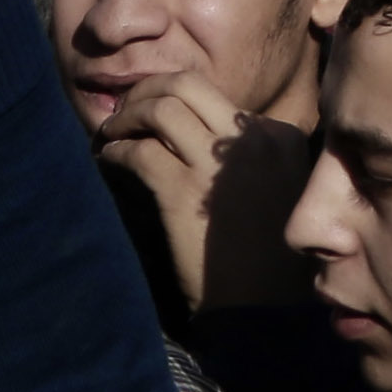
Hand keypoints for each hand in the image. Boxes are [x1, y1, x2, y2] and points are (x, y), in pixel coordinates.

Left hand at [98, 72, 324, 314]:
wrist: (264, 307)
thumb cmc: (275, 258)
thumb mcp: (283, 190)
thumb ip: (258, 157)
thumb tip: (209, 138)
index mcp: (280, 136)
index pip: (218, 97)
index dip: (179, 101)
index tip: (156, 115)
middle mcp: (252, 138)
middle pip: (188, 84)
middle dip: (147, 90)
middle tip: (126, 110)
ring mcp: (217, 163)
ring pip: (161, 107)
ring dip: (126, 116)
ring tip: (110, 133)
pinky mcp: (182, 192)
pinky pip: (140, 152)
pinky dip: (117, 151)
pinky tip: (108, 161)